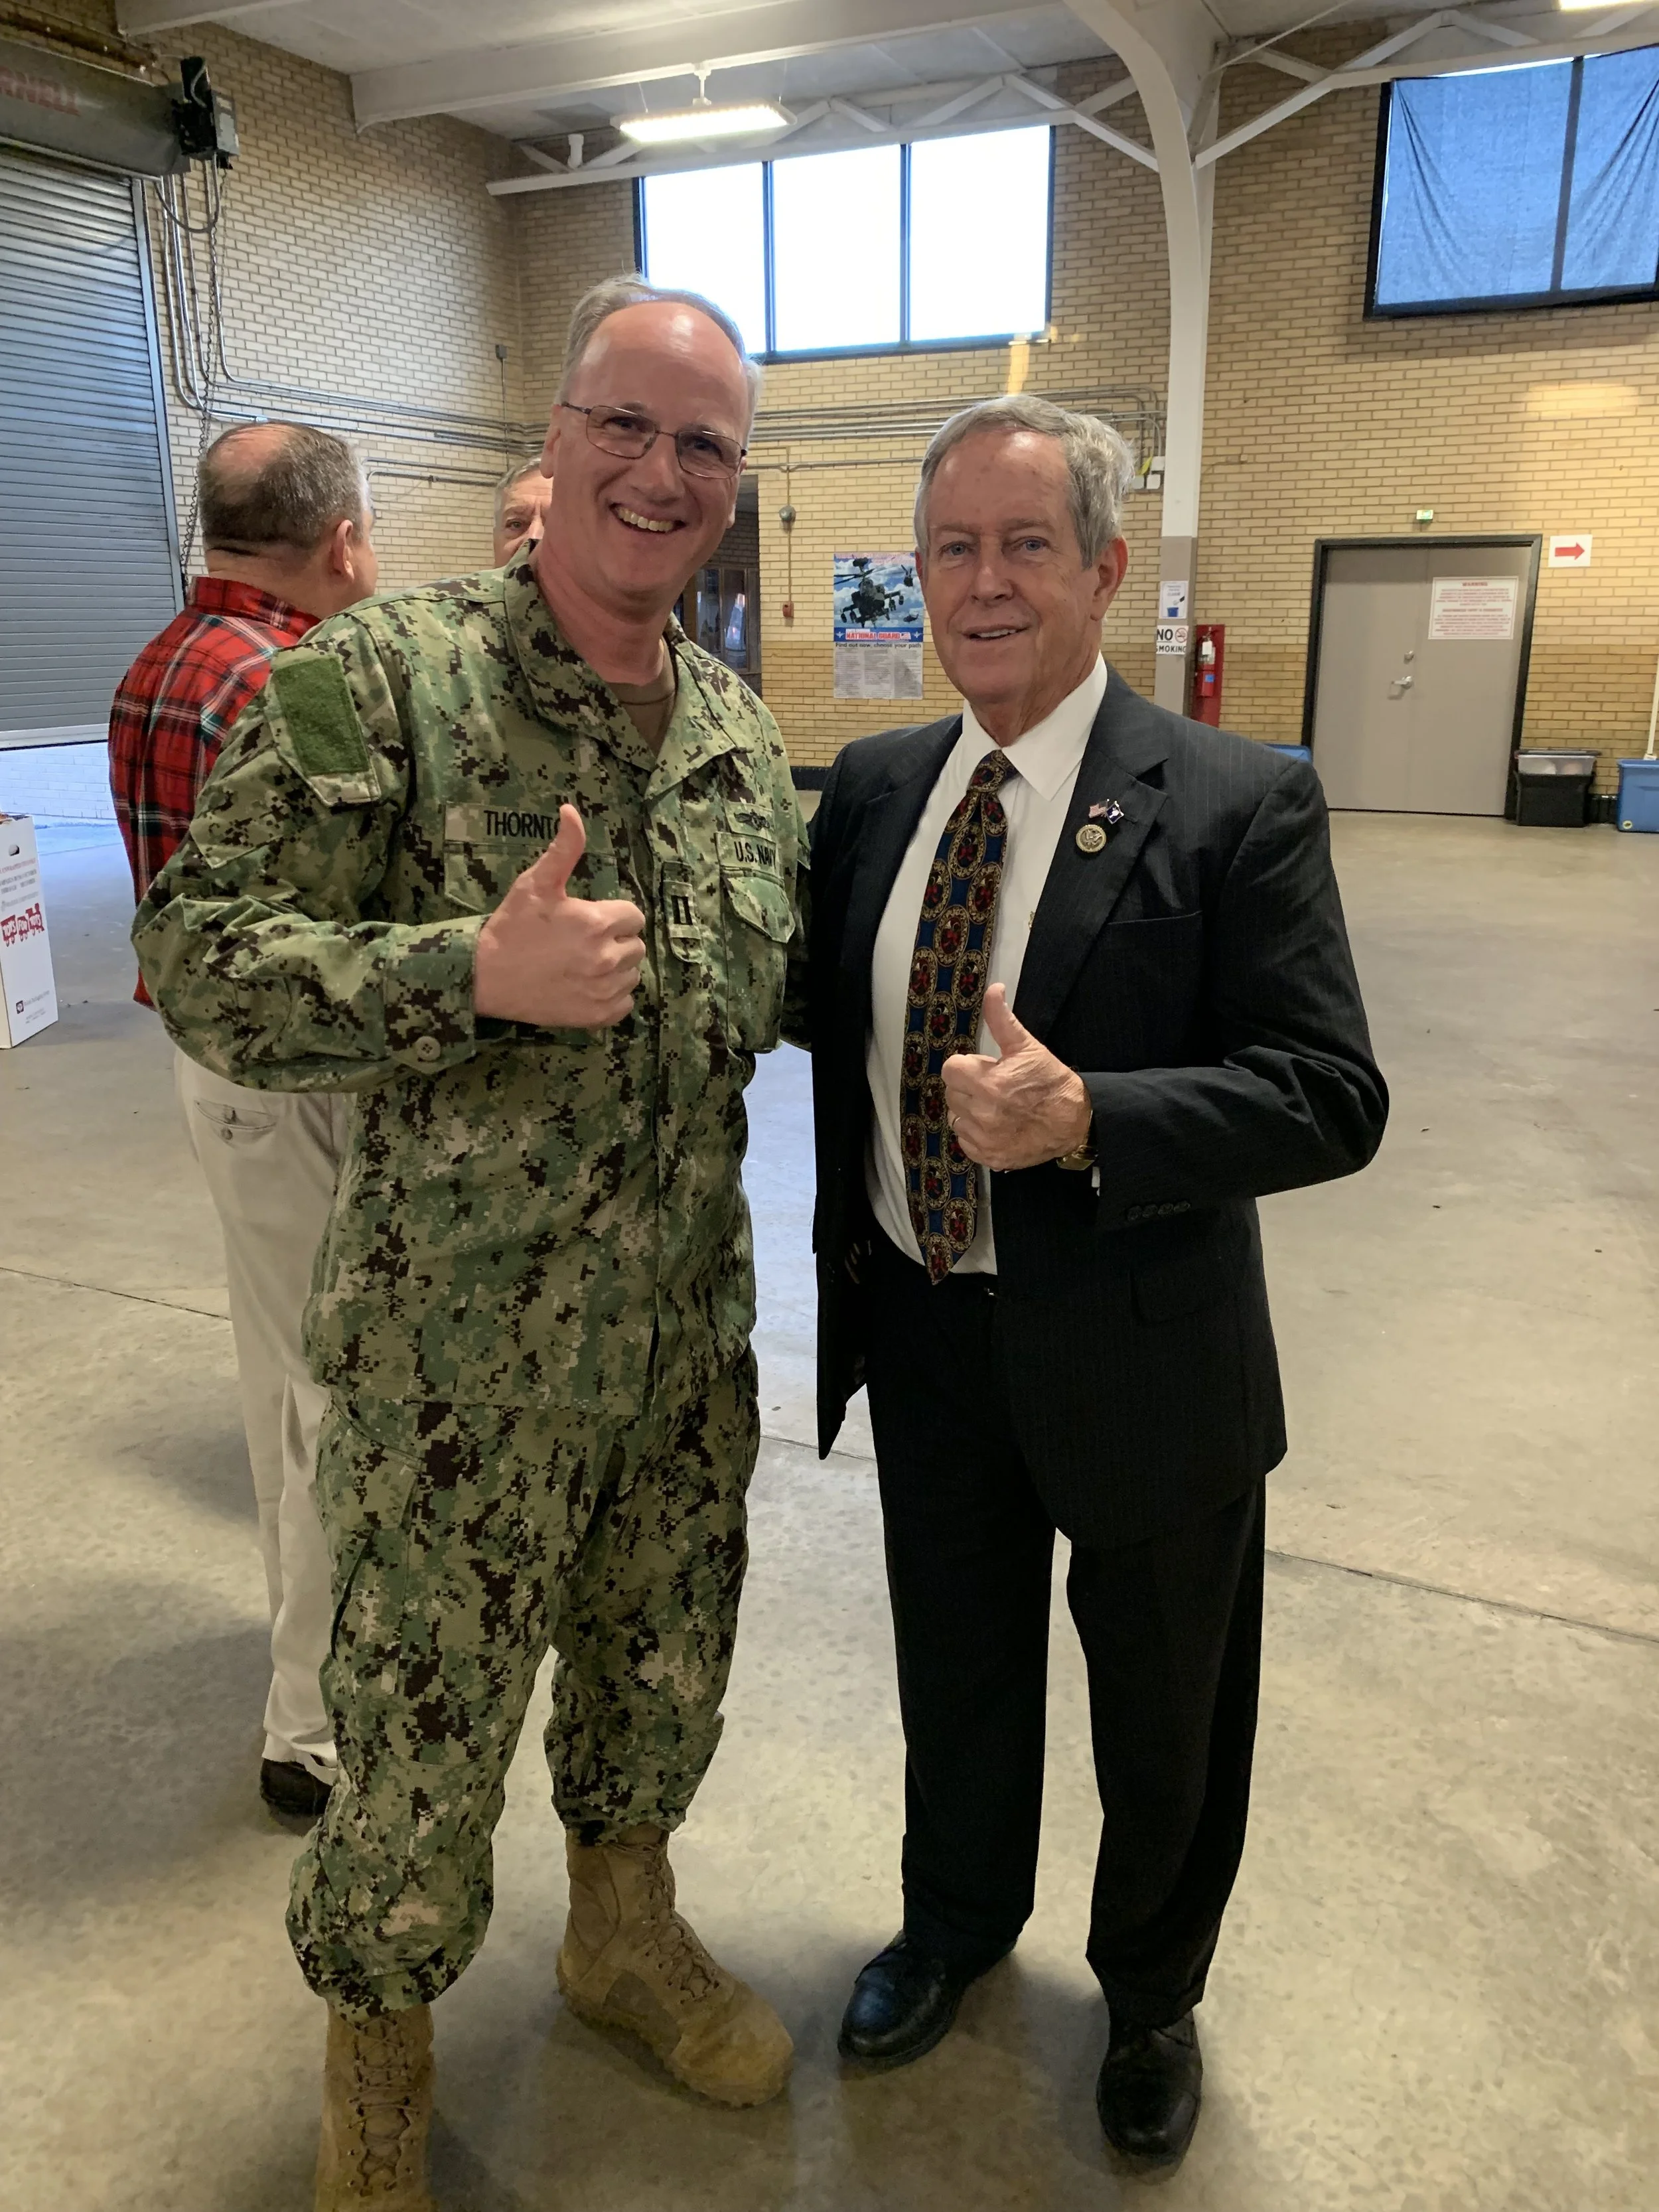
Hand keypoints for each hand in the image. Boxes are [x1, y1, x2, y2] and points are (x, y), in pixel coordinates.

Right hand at [473, 804, 645, 1028]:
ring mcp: (603, 990)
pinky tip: (587, 986)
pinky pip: (625, 1003)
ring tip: (584, 963)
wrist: (486, 977)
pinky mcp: (597, 1016)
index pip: (633, 915)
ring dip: (616, 968)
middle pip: (636, 945)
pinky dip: (612, 995)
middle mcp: (607, 958)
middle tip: (584, 941)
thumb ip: (563, 849)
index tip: (590, 919)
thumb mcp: (536, 883)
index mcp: (598, 923)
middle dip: (616, 940)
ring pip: (632, 974)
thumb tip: (572, 811)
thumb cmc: (511, 927)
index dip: (613, 915)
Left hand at [940, 984, 1091, 1170]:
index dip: (966, 1065)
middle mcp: (982, 1114)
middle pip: (951, 1093)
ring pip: (956, 1118)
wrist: (1075, 1122)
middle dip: (968, 1086)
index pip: (950, 1070)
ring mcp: (985, 1139)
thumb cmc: (1051, 1082)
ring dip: (969, 1111)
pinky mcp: (989, 1157)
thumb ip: (1002, 1019)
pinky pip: (965, 1141)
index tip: (982, 1068)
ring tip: (995, 1106)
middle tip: (993, 1086)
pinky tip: (996, 1125)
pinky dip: (976, 1134)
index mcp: (988, 1084)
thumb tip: (993, 989)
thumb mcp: (1027, 1047)